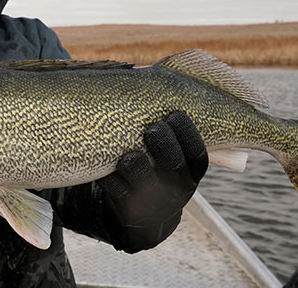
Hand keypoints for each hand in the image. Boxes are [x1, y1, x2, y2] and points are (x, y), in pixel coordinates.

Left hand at [97, 111, 207, 252]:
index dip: (187, 133)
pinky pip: (116, 190)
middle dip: (164, 145)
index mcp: (191, 171)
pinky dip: (108, 175)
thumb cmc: (158, 169)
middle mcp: (176, 186)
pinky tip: (100, 159)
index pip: (196, 153)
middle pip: (173, 165)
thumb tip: (148, 80)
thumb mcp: (174, 157)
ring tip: (129, 154)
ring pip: (144, 182)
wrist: (148, 217)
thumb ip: (170, 131)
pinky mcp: (126, 207)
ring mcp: (152, 199)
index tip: (174, 114)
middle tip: (153, 129)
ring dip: (136, 165)